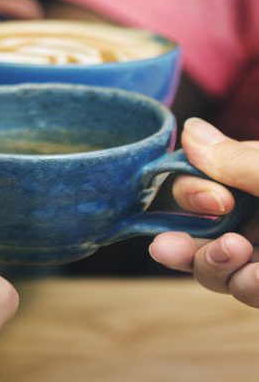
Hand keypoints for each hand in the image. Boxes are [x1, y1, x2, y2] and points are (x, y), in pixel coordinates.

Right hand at [149, 118, 258, 307]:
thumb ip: (237, 159)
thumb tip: (187, 126)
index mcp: (255, 179)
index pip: (201, 181)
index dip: (194, 192)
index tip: (217, 201)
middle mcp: (257, 215)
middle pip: (196, 228)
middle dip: (182, 241)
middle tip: (166, 248)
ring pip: (212, 266)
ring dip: (211, 265)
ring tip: (238, 258)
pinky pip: (242, 289)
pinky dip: (246, 287)